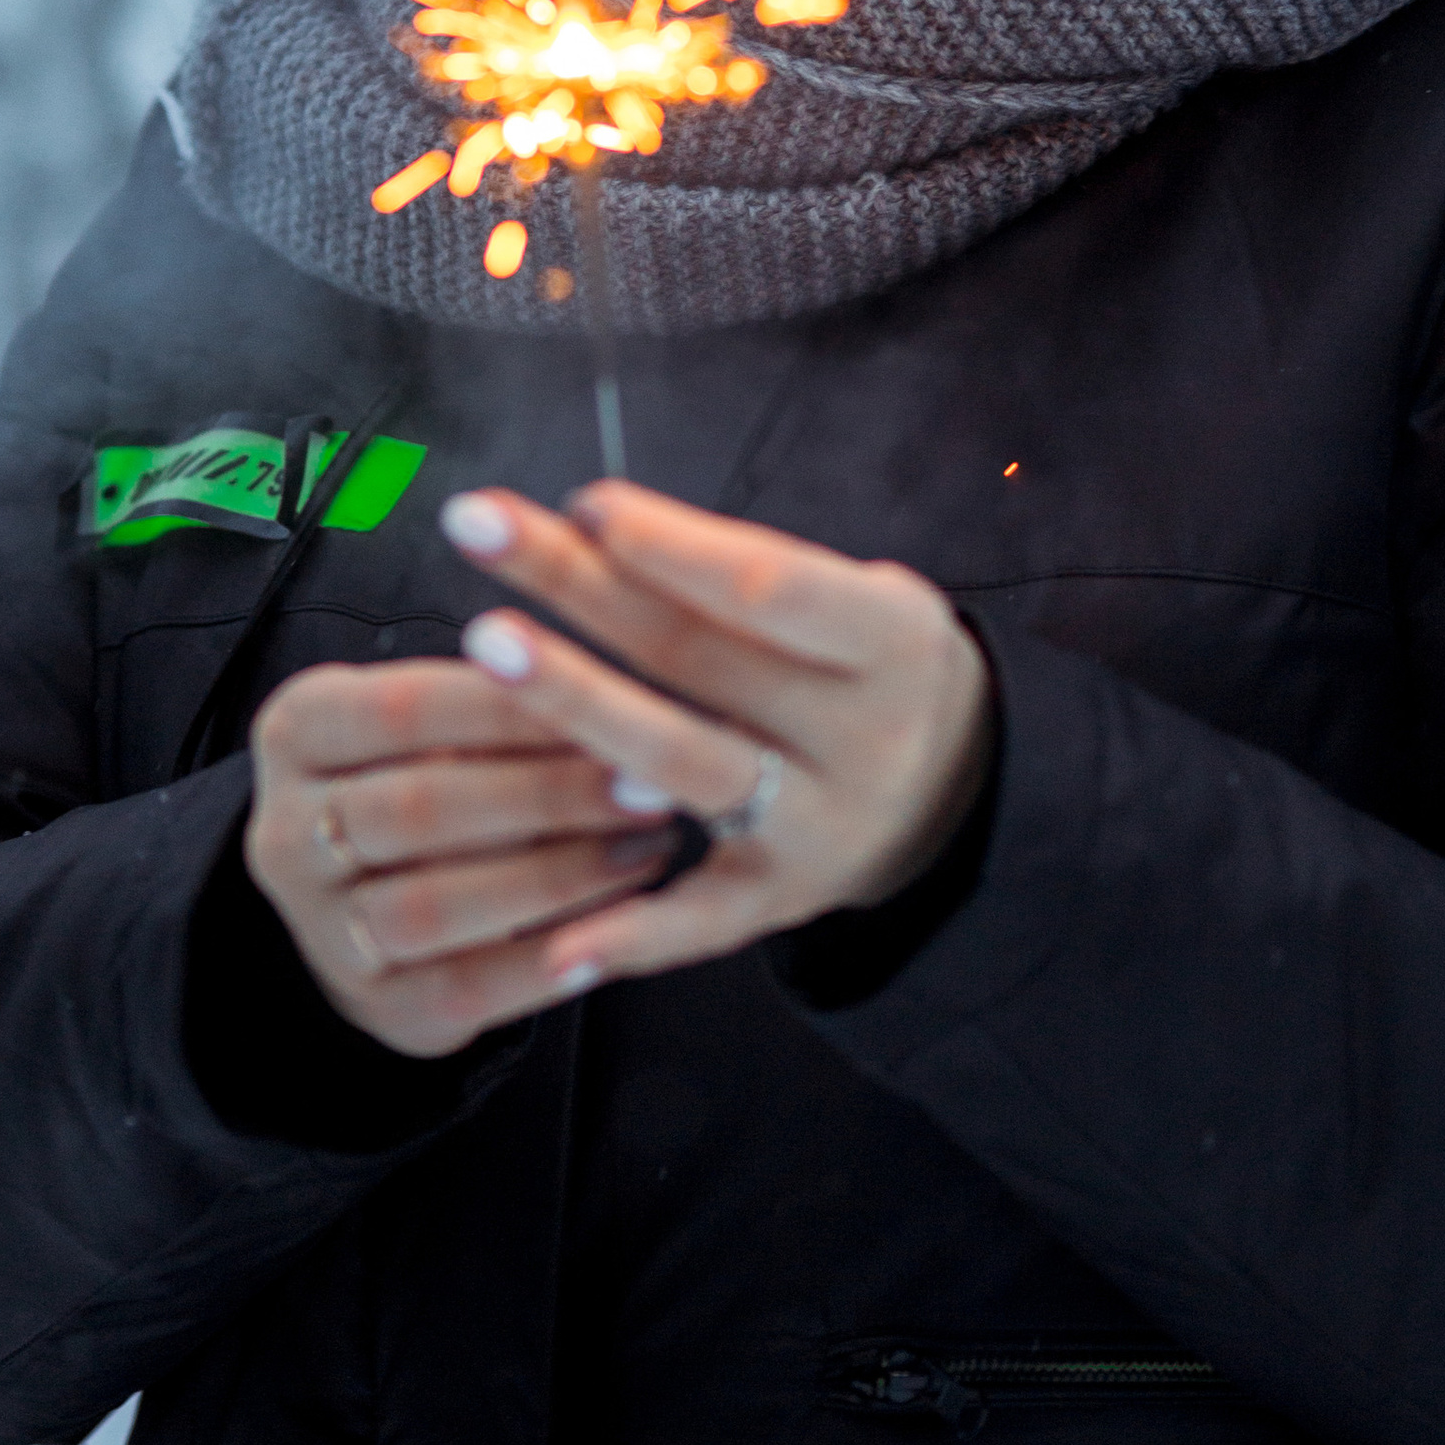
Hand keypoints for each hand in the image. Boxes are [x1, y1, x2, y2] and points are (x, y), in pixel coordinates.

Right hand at [243, 657, 679, 1057]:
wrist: (371, 899)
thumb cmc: (434, 776)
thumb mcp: (438, 720)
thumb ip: (502, 701)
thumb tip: (617, 691)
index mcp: (299, 730)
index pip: (402, 709)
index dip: (511, 708)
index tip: (610, 699)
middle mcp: (286, 831)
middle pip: (419, 808)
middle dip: (548, 795)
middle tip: (650, 784)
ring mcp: (320, 927)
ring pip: (434, 904)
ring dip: (557, 878)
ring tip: (648, 849)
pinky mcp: (374, 1004)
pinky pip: (464, 986)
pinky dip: (548, 961)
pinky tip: (622, 932)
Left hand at [438, 477, 992, 990]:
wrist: (963, 792)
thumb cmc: (870, 667)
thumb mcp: (858, 597)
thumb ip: (747, 572)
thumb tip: (595, 528)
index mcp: (893, 642)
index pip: (770, 587)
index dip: (672, 546)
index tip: (584, 502)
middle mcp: (866, 739)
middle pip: (701, 658)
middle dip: (581, 586)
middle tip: (480, 528)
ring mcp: (822, 827)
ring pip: (688, 768)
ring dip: (582, 707)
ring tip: (488, 648)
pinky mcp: (782, 901)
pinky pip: (699, 921)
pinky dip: (629, 934)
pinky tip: (559, 942)